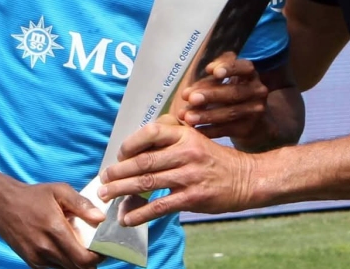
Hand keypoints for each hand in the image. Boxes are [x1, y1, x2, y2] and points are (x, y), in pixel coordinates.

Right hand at [0, 181, 104, 268]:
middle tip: (94, 247)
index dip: (98, 257)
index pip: (84, 259)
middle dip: (90, 261)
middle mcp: (45, 248)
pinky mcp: (32, 262)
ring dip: (77, 262)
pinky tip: (64, 247)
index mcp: (55, 230)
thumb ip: (81, 204)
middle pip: (78, 268)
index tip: (103, 248)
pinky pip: (55, 268)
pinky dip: (64, 262)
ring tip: (78, 245)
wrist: (2, 205)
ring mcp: (37, 258)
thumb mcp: (59, 191)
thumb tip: (100, 218)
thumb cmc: (33, 196)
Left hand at [97, 117, 258, 226]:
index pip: (151, 132)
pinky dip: (140, 213)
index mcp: (185, 134)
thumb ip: (170, 134)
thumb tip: (138, 142)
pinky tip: (128, 218)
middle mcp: (186, 152)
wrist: (245, 179)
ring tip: (107, 196)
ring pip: (147, 183)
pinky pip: (160, 206)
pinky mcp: (193, 197)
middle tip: (103, 179)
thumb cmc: (214, 159)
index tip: (119, 155)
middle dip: (118, 171)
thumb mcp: (196, 138)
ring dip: (122, 190)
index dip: (130, 143)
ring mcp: (189, 175)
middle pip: (144, 161)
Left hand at [174, 52, 269, 143]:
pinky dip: (209, 130)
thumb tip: (189, 92)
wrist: (252, 120)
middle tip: (191, 98)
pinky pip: (226, 130)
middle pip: (235, 92)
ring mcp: (255, 111)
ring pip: (230, 113)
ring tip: (187, 117)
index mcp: (250, 74)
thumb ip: (209, 80)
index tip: (212, 71)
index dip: (229, 68)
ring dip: (207, 115)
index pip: (244, 67)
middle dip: (211, 95)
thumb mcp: (224, 79)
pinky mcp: (247, 129)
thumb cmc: (230, 91)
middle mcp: (257, 91)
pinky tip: (194, 130)